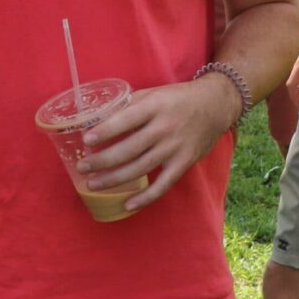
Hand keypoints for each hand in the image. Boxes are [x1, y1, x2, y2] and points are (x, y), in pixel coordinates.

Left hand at [76, 74, 237, 213]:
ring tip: (93, 185)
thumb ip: (130, 105)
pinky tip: (127, 204)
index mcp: (155, 106)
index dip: (105, 131)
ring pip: (140, 168)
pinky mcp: (184, 162)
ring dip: (114, 179)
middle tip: (83, 168)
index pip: (126, 120)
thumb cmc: (178, 98)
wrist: (215, 105)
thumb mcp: (154, 93)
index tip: (86, 140)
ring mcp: (175, 147)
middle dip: (102, 161)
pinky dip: (145, 197)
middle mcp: (165, 127)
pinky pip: (163, 184)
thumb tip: (99, 118)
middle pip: (129, 149)